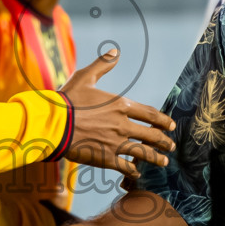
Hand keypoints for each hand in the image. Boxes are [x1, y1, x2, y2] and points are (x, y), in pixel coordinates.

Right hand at [61, 49, 175, 176]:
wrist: (53, 123)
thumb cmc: (67, 99)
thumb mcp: (85, 77)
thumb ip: (103, 65)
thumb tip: (115, 52)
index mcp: (120, 105)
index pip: (150, 114)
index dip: (163, 121)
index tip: (171, 126)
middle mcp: (122, 125)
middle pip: (151, 135)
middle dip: (164, 141)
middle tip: (171, 146)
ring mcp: (115, 143)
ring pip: (143, 153)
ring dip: (156, 158)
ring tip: (164, 162)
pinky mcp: (105, 158)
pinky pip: (125, 167)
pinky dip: (133, 171)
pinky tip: (136, 173)